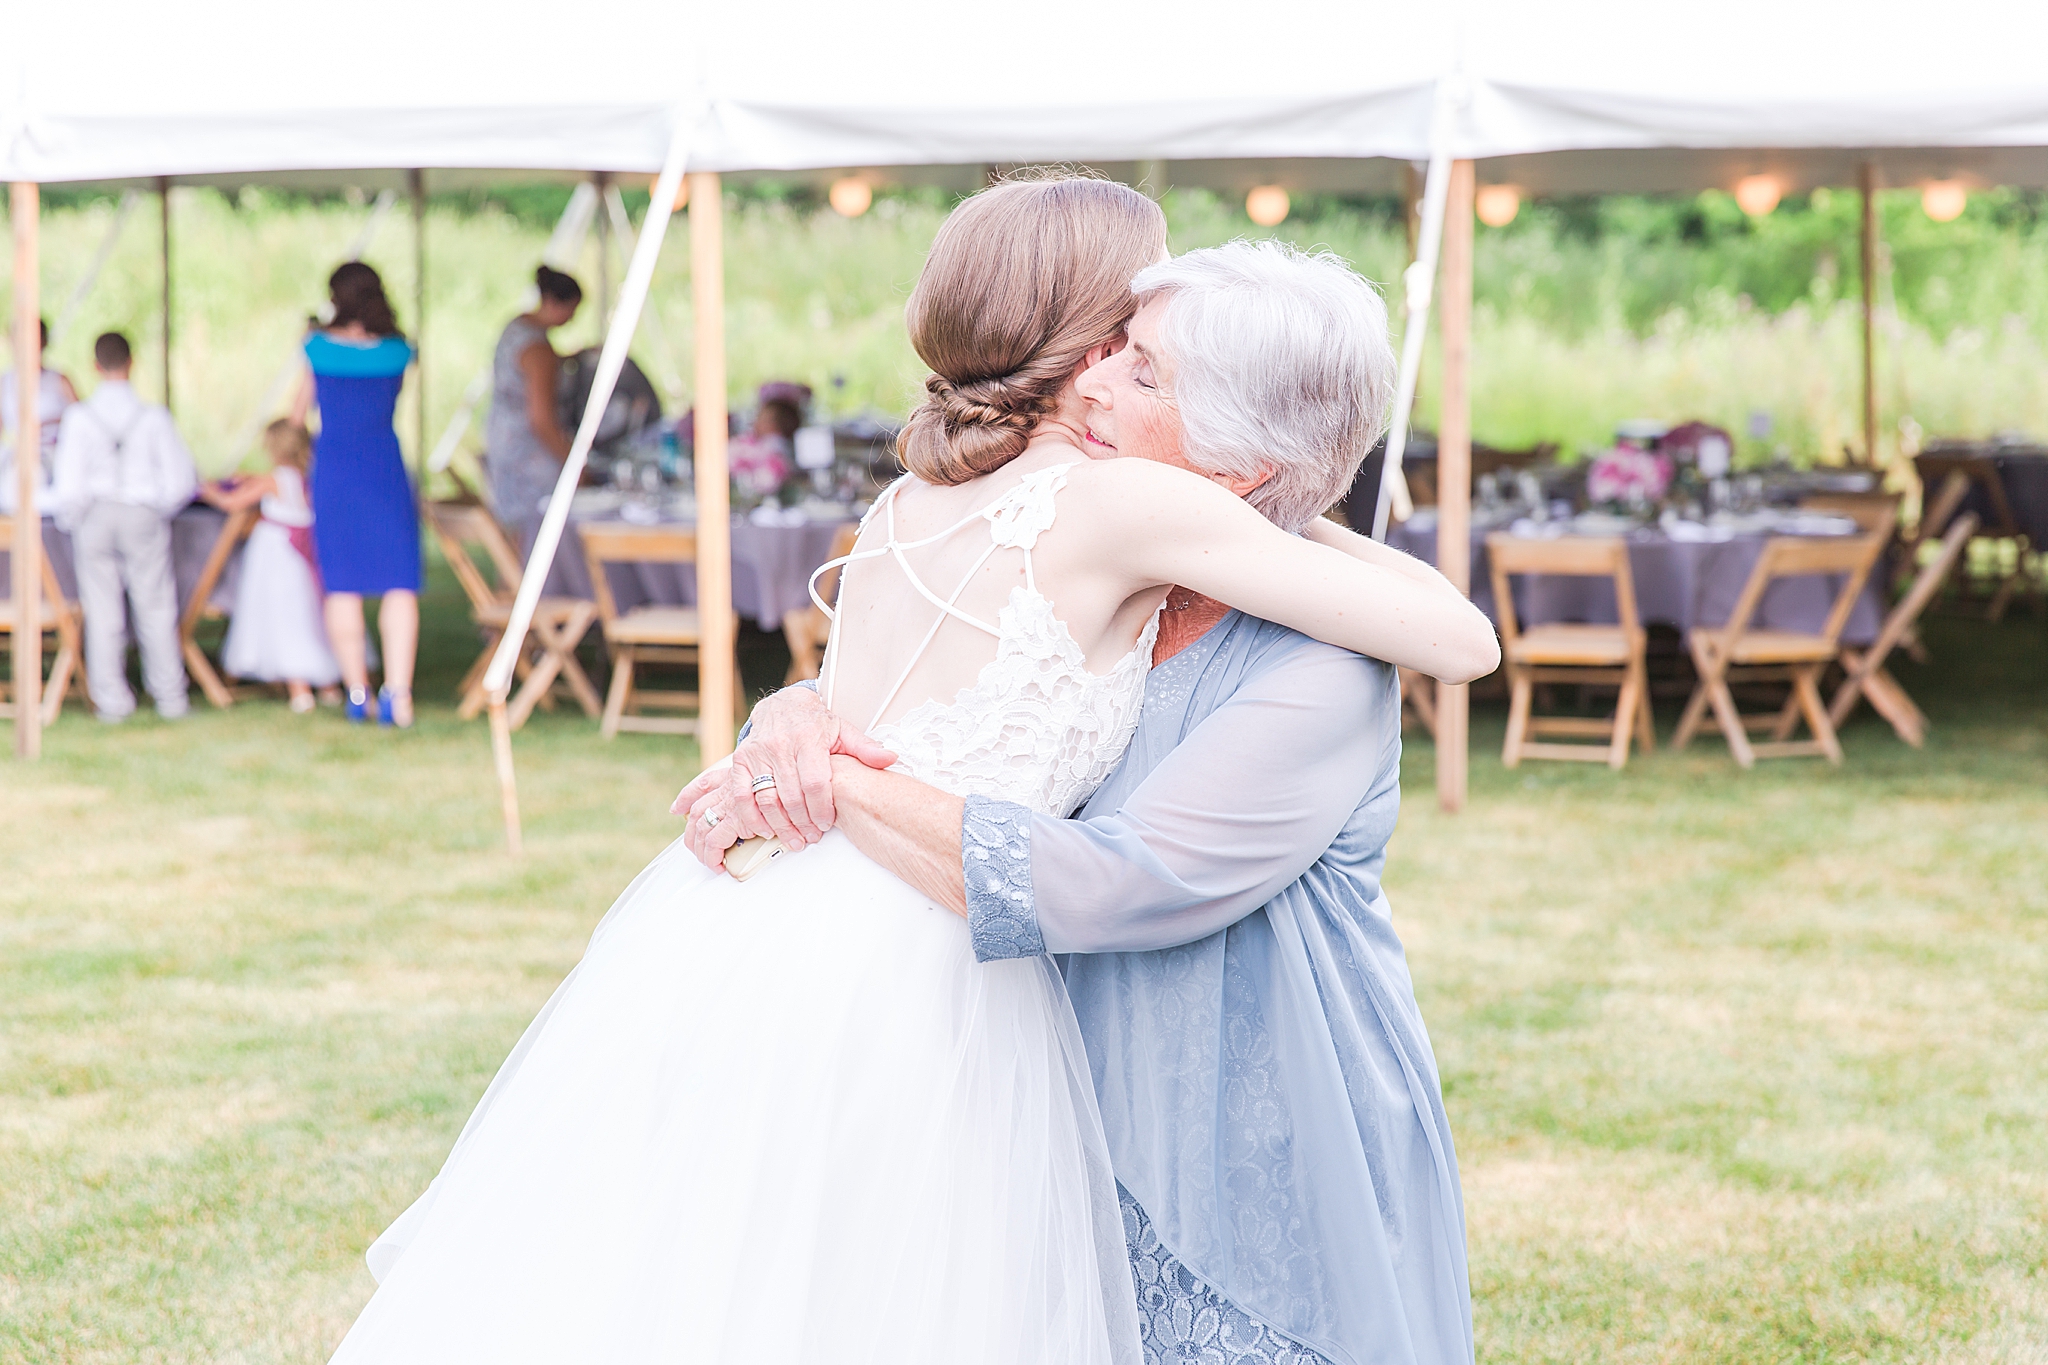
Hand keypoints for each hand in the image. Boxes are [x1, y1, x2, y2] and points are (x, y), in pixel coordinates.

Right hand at [669, 686, 895, 865]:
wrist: (782, 706)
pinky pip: (742, 795)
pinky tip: (765, 831)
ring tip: (794, 840)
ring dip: (780, 826)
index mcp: (809, 739)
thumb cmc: (816, 724)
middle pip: (791, 796)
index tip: (826, 824)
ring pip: (766, 799)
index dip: (821, 808)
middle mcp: (780, 745)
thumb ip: (865, 748)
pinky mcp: (740, 761)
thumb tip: (891, 759)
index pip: (815, 782)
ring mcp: (757, 754)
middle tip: (812, 838)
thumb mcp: (843, 731)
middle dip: (803, 823)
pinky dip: (752, 817)